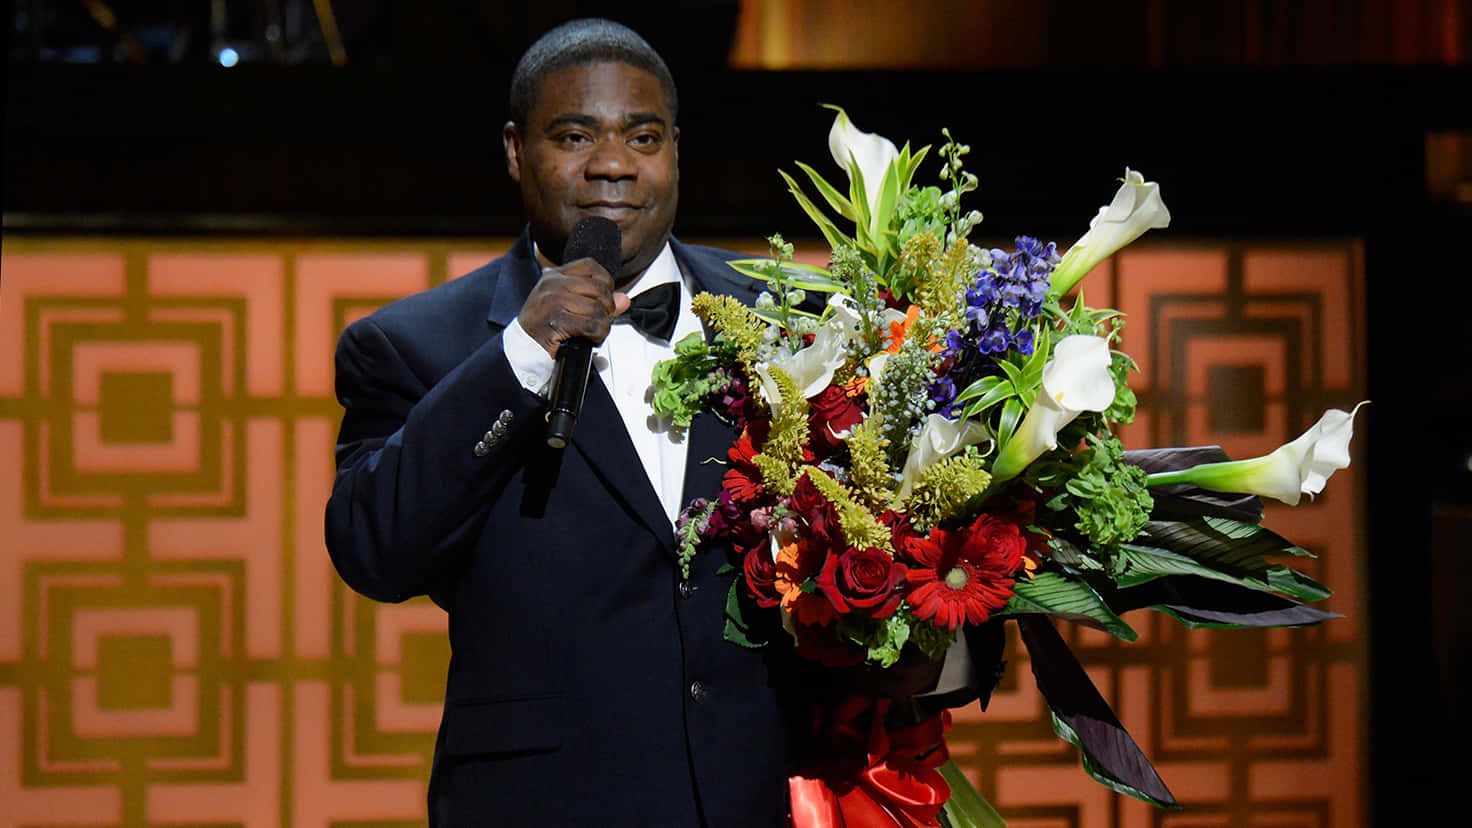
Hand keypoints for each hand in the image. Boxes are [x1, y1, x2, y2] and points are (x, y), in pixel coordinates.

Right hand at [517, 258, 631, 356]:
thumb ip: (597, 300)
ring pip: (598, 309)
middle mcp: (552, 284)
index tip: (604, 299)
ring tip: (593, 333)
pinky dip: (597, 336)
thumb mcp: (568, 306)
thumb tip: (624, 299)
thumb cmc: (545, 327)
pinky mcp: (555, 320)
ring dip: (602, 326)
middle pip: (599, 288)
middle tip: (601, 321)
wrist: (522, 349)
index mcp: (554, 276)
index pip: (591, 266)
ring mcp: (552, 301)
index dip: (606, 282)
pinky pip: (592, 325)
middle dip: (607, 308)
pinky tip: (590, 340)